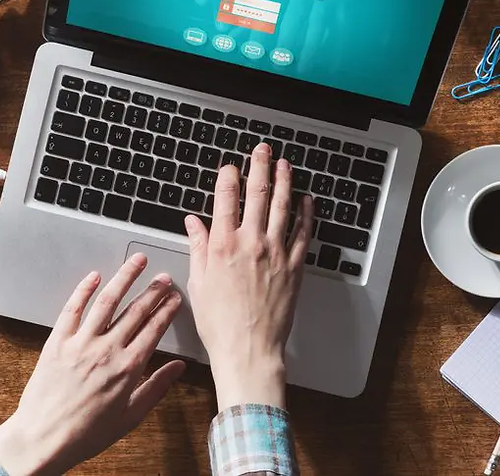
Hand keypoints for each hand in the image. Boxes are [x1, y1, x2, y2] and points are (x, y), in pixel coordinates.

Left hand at [0, 254, 185, 475]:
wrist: (43, 439)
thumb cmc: (85, 434)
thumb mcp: (130, 417)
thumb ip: (156, 388)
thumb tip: (178, 368)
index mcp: (128, 368)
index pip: (154, 329)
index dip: (167, 310)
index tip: (175, 298)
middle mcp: (107, 349)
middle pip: (136, 310)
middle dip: (153, 290)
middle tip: (163, 277)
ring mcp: (81, 342)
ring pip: (107, 301)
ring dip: (125, 277)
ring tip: (137, 262)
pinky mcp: (58, 341)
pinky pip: (73, 308)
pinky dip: (84, 289)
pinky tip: (94, 275)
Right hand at [184, 143, 313, 409]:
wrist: (249, 349)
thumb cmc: (220, 323)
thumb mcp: (198, 282)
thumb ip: (198, 247)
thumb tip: (192, 223)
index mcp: (223, 246)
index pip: (225, 199)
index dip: (228, 177)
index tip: (229, 167)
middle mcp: (251, 243)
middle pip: (257, 194)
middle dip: (260, 167)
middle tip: (263, 150)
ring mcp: (276, 253)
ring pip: (283, 207)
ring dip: (284, 182)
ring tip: (285, 165)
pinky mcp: (295, 266)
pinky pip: (303, 232)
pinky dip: (306, 213)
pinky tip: (307, 200)